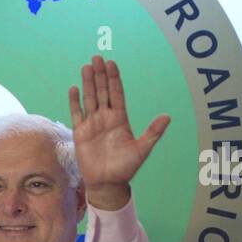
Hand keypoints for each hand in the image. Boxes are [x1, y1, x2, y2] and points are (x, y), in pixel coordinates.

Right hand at [68, 55, 170, 207]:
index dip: (114, 79)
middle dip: (100, 75)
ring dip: (88, 83)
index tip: (111, 63)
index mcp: (120, 119)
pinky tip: (74, 88)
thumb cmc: (126, 167)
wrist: (107, 183)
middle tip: (97, 58)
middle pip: (102, 92)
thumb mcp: (142, 149)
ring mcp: (92, 124)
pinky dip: (74, 102)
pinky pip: (76, 114)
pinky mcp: (80, 133)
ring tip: (86, 67)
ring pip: (89, 99)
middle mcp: (105, 118)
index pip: (116, 94)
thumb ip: (153, 132)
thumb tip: (167, 117)